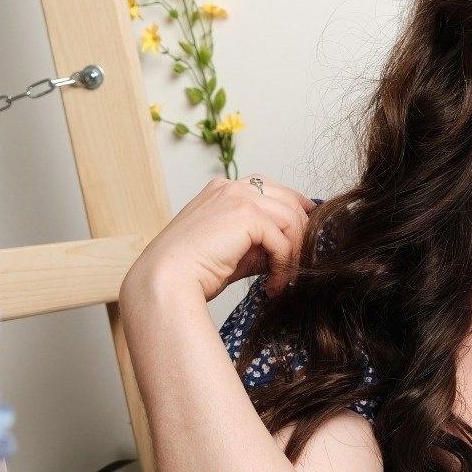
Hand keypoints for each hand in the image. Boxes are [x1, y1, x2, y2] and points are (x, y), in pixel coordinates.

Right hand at [124, 174, 316, 303]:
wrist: (165, 279)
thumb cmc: (189, 271)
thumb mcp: (231, 249)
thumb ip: (258, 243)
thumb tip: (289, 251)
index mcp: (222, 190)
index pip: (270, 189)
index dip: (294, 208)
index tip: (306, 231)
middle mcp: (231, 187)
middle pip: (288, 200)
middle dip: (302, 232)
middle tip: (301, 263)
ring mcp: (239, 197)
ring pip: (291, 219)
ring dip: (295, 252)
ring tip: (284, 279)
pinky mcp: (247, 215)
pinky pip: (282, 239)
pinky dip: (284, 264)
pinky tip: (273, 284)